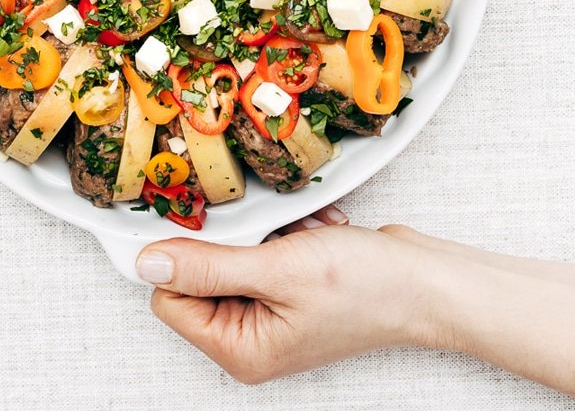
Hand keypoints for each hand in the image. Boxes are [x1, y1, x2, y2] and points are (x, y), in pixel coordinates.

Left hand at [135, 208, 441, 383]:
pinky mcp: (289, 284)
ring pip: (235, 249)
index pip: (169, 298)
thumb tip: (147, 262)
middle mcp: (249, 335)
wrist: (427, 281)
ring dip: (269, 230)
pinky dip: (290, 230)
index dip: (183, 257)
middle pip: (201, 271)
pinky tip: (320, 234)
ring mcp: (270, 309)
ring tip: (306, 236)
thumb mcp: (278, 271)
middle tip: (276, 235)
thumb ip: (208, 266)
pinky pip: (266, 244)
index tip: (211, 224)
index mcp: (239, 349)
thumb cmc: (364, 287)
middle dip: (238, 240)